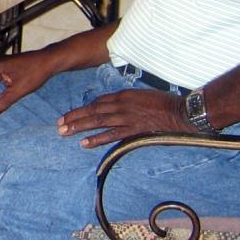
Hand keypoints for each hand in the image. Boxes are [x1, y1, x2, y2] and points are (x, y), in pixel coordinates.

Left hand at [56, 89, 193, 148]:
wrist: (181, 110)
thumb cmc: (165, 103)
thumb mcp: (143, 96)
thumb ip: (128, 102)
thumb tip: (117, 108)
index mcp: (123, 95)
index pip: (98, 102)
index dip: (83, 109)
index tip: (70, 114)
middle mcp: (121, 104)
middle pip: (92, 110)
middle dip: (74, 117)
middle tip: (59, 124)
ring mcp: (127, 116)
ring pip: (97, 121)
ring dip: (79, 127)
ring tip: (64, 132)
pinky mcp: (133, 129)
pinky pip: (111, 135)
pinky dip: (97, 139)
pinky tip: (84, 143)